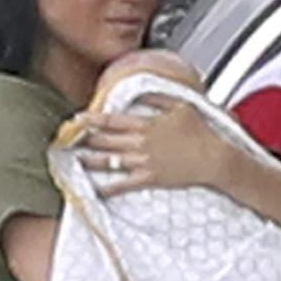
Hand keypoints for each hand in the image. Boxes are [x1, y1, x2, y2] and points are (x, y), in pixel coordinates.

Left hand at [78, 98, 229, 196]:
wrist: (213, 159)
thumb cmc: (201, 133)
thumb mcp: (181, 106)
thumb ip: (158, 97)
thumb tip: (141, 91)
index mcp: (146, 124)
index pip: (111, 120)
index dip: (90, 119)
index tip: (76, 119)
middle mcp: (141, 142)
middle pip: (105, 140)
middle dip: (84, 140)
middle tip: (67, 140)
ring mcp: (144, 162)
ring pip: (109, 161)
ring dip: (89, 161)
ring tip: (75, 160)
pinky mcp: (149, 178)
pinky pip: (123, 184)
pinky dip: (108, 187)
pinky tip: (95, 189)